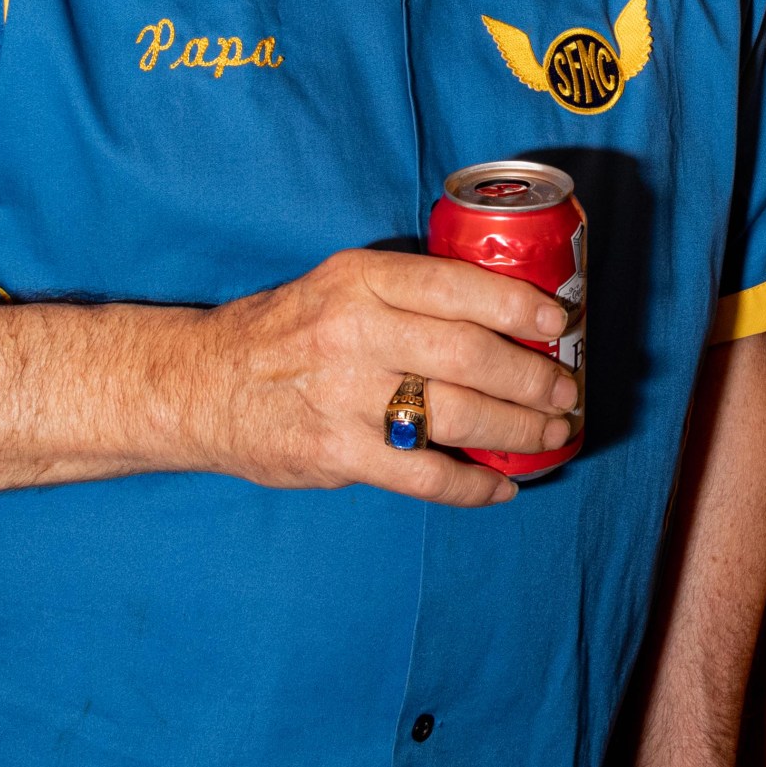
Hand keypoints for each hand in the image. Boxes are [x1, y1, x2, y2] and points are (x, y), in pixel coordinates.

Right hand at [171, 248, 579, 505]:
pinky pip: (425, 475)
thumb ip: (407, 294)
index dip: (518, 304)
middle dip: (533, 377)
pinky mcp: (337, 453)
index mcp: (360, 281)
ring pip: (459, 416)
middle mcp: (355, 332)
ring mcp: (346, 396)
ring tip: (550, 434)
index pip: (457, 286)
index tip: (558, 322)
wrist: (201, 385)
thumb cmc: (284, 333)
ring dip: (519, 429)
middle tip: (565, 390)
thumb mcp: (338, 285)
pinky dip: (474, 485)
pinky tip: (502, 486)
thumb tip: (504, 315)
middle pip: (471, 355)